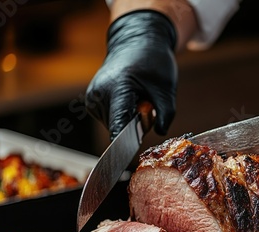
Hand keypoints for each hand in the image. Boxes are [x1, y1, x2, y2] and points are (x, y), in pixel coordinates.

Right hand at [86, 10, 176, 139]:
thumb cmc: (153, 62)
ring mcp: (93, 99)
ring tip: (136, 97)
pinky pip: (111, 121)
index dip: (124, 145)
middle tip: (146, 102)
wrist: (135, 43)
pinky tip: (127, 99)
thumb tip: (161, 132)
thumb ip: (166, 113)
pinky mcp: (92, 103)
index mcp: (117, 88)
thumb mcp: (166, 88)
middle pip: (120, 130)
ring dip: (129, 120)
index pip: (118, 126)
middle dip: (136, 125)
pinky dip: (122, 116)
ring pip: (115, 127)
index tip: (124, 160)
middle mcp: (99, 95)